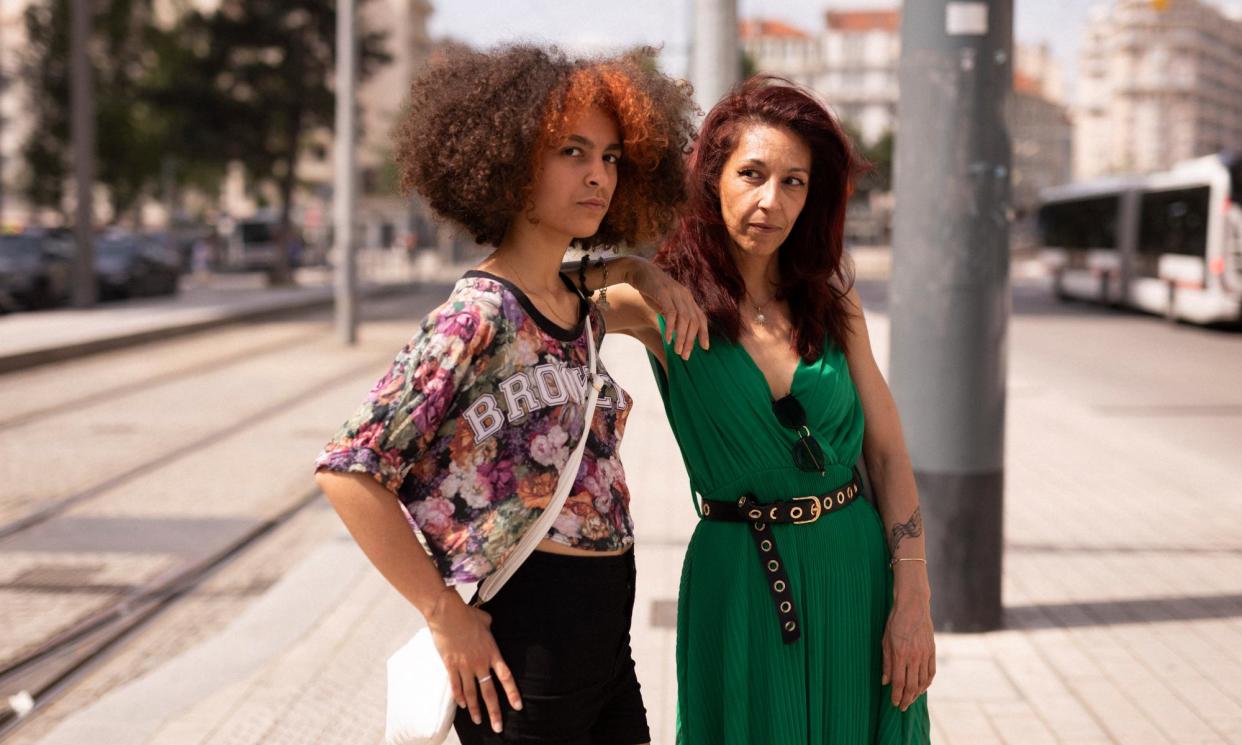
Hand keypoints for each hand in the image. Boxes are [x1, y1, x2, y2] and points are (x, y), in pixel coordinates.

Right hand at [425, 589, 520, 732]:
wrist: (447, 613)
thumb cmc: (467, 614)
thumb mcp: (485, 620)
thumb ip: (489, 626)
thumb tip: (488, 624)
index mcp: (491, 652)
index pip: (505, 677)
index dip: (512, 693)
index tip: (518, 706)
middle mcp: (479, 663)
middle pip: (489, 692)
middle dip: (494, 711)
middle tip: (498, 727)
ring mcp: (464, 666)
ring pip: (471, 693)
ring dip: (475, 709)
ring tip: (478, 721)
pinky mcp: (450, 665)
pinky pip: (455, 686)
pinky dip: (459, 697)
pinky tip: (462, 706)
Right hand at [625, 257, 709, 360]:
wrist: (638, 271)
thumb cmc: (651, 290)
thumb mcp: (665, 303)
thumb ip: (673, 315)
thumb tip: (677, 334)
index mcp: (687, 298)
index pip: (701, 317)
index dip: (704, 333)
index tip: (705, 348)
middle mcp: (684, 295)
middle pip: (694, 321)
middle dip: (691, 341)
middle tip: (685, 356)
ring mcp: (675, 293)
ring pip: (685, 319)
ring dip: (682, 337)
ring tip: (677, 351)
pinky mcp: (663, 293)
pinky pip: (671, 313)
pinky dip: (671, 328)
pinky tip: (668, 339)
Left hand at [881, 591, 934, 710]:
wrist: (913, 606)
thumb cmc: (895, 622)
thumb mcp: (885, 641)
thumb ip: (886, 662)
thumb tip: (885, 681)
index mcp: (900, 654)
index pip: (899, 682)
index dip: (897, 695)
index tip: (894, 704)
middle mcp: (914, 657)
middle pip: (912, 685)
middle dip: (907, 699)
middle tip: (902, 707)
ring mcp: (925, 654)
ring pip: (923, 681)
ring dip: (917, 693)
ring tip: (911, 700)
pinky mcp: (932, 650)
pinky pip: (931, 671)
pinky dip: (927, 682)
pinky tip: (923, 688)